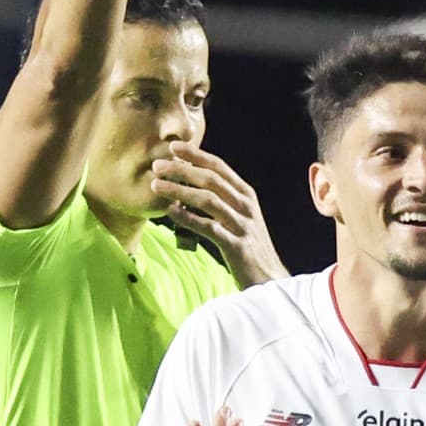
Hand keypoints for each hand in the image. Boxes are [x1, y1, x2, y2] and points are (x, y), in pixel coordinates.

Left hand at [153, 142, 287, 286]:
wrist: (269, 279)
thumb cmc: (248, 249)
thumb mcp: (240, 219)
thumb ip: (221, 202)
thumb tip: (188, 189)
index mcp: (247, 196)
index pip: (219, 168)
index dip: (196, 155)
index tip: (174, 146)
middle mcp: (246, 207)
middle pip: (211, 179)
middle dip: (182, 169)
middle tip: (158, 165)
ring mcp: (243, 226)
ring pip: (208, 200)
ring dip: (179, 190)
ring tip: (156, 186)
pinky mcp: (236, 246)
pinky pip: (208, 227)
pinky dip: (187, 218)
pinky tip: (170, 212)